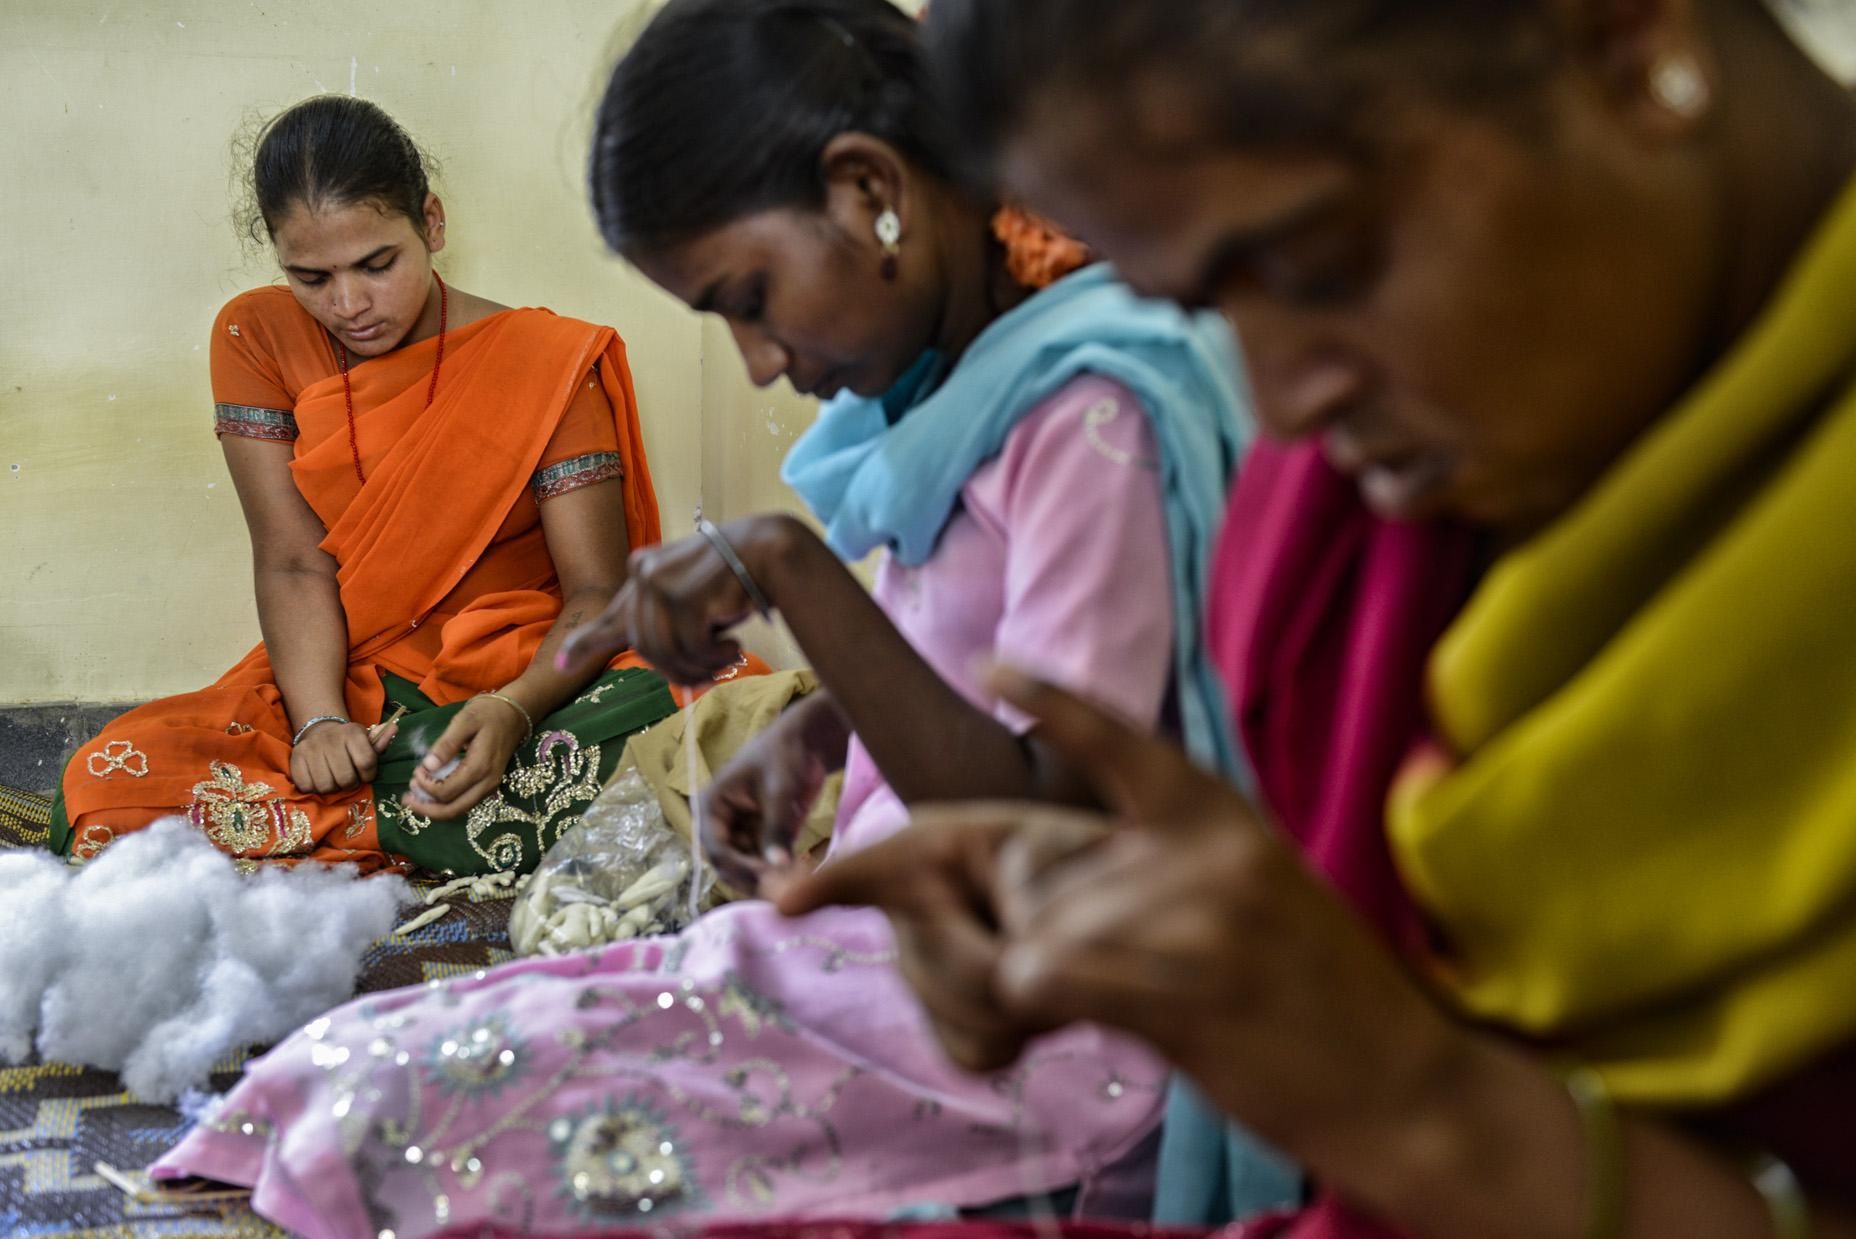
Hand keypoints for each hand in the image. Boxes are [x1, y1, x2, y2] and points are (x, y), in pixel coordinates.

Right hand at [291, 718, 394, 793]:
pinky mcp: (296, 759)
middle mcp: (331, 739)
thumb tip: (395, 728)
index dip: (369, 775)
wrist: (319, 731)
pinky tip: (319, 779)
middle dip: (350, 784)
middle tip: (349, 779)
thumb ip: (380, 742)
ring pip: (326, 786)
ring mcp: (311, 748)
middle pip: (346, 778)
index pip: (367, 762)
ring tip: (334, 779)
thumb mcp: (366, 740)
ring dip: (332, 788)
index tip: (366, 775)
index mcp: (352, 733)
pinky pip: (307, 786)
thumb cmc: (348, 742)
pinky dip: (314, 788)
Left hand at [404, 696, 526, 820]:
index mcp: (480, 767)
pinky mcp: (488, 786)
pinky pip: (465, 803)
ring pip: (459, 810)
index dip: (425, 787)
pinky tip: (432, 795)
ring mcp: (489, 787)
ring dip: (435, 809)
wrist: (514, 715)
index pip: (446, 791)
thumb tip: (428, 766)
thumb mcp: (465, 721)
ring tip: (415, 798)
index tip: (416, 771)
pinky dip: (446, 804)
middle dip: (426, 809)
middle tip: (406, 799)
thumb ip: (446, 744)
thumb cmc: (488, 714)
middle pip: (453, 810)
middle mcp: (487, 783)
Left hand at [557, 516, 801, 684]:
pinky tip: (734, 645)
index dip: (585, 643)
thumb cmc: (735, 579)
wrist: (769, 550)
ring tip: (727, 656)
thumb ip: (666, 620)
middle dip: (678, 670)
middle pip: (645, 647)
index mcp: (644, 571)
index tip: (561, 664)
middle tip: (710, 673)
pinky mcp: (679, 595)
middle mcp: (644, 574)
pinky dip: (715, 657)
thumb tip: (646, 656)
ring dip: (700, 666)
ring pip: (665, 652)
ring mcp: (659, 583)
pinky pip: (690, 648)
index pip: (612, 614)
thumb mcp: (691, 597)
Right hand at [700, 705, 834, 894]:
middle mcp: (722, 824)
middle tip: (782, 888)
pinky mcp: (762, 839)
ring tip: (794, 883)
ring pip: (746, 870)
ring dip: (767, 879)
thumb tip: (778, 866)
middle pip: (727, 865)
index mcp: (712, 806)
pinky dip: (779, 873)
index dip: (738, 867)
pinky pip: (765, 864)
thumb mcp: (780, 789)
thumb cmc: (784, 755)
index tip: (766, 876)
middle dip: (752, 878)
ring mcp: (742, 833)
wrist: (807, 743)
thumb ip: (777, 827)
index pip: (716, 848)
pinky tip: (800, 875)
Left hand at [781, 667, 1467, 1158]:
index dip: (1047, 701)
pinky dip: (1041, 1006)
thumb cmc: (1330, 1001)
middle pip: (1038, 874)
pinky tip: (1091, 1025)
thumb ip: (1171, 865)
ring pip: (1034, 932)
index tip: (987, 667)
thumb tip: (1054, 880)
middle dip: (1040, 929)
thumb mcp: (1262, 891)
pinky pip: (1041, 977)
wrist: (1412, 1089)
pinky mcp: (1181, 989)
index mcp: (1224, 816)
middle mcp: (1206, 850)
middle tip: (1113, 981)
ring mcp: (1195, 916)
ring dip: (1048, 981)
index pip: (1119, 742)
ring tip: (1131, 1012)